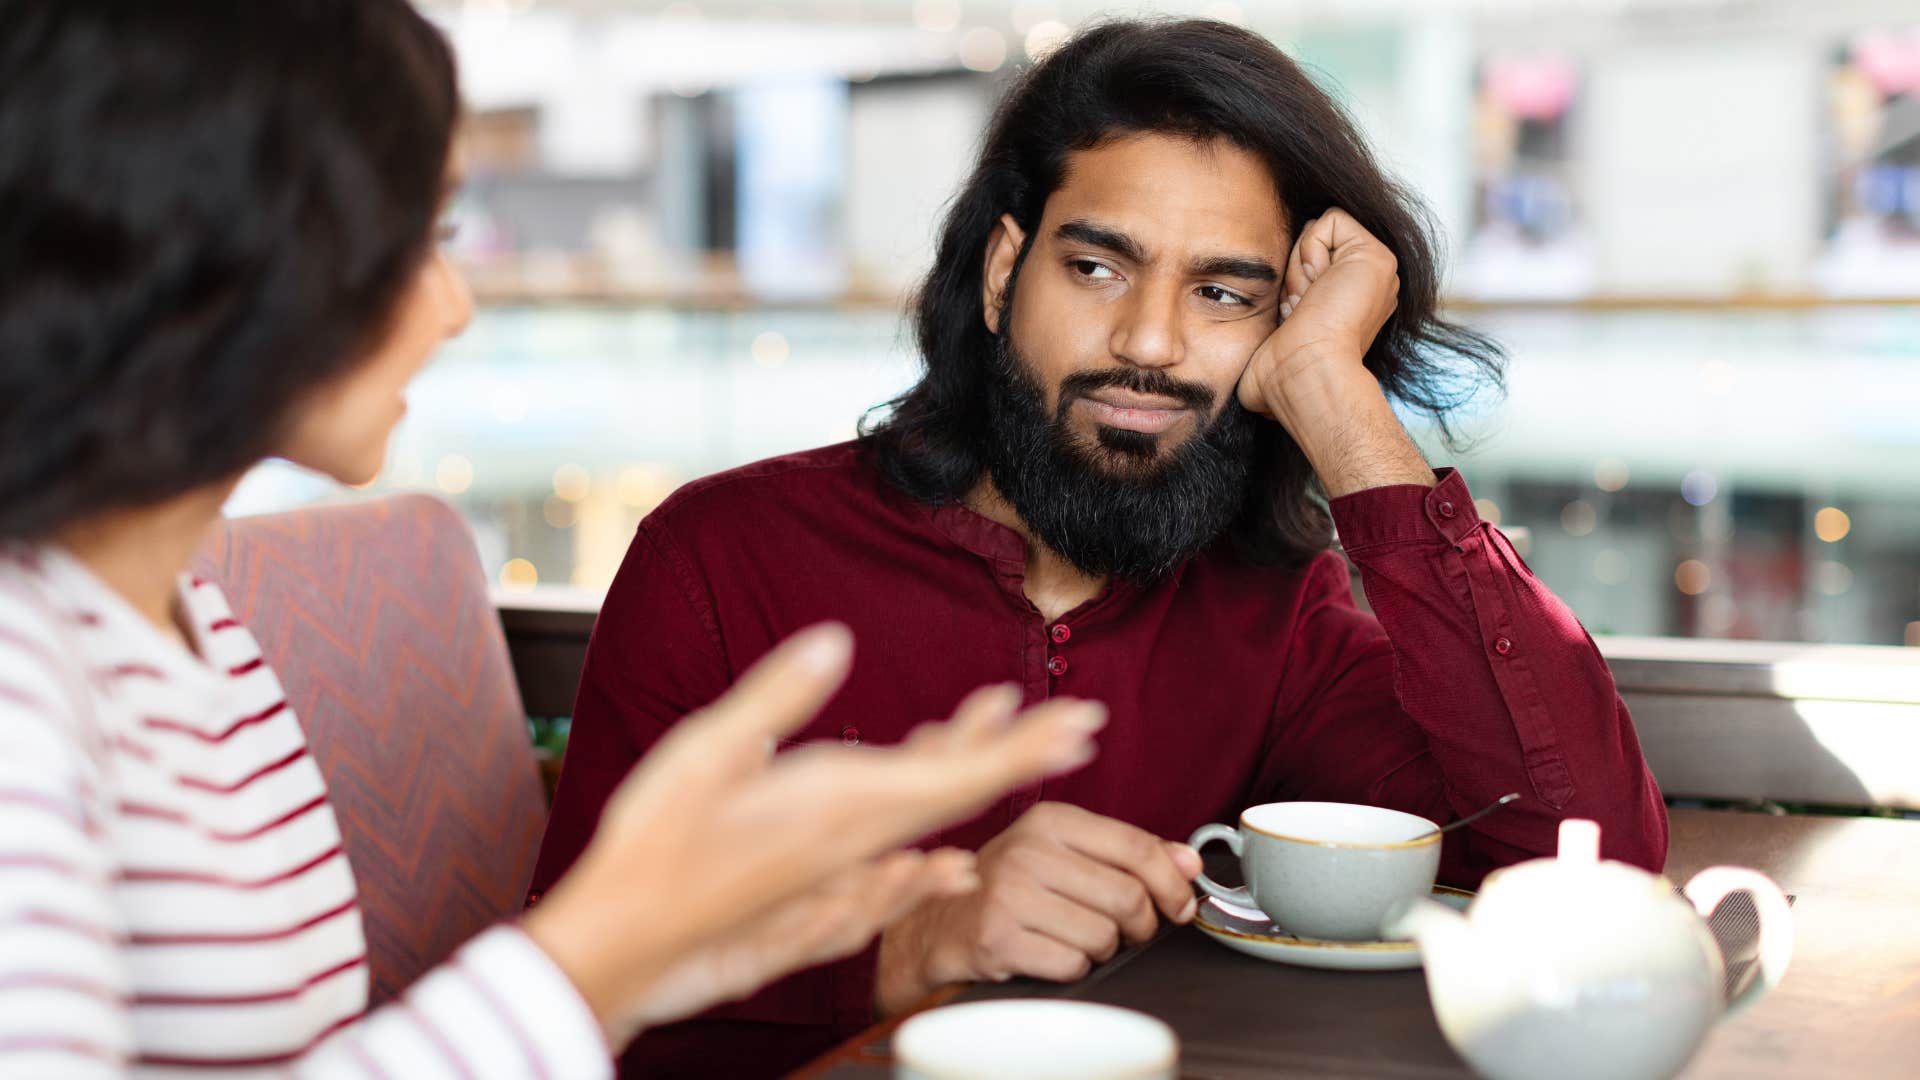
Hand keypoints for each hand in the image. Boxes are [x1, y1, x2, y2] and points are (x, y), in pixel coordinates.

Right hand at [522, 625, 1106, 1045]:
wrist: (629, 939)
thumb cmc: (660, 844)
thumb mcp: (709, 751)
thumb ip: (778, 695)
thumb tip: (836, 639)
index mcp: (840, 803)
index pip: (957, 772)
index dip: (1021, 748)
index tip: (1078, 726)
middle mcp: (853, 837)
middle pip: (960, 791)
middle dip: (1023, 754)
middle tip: (1082, 725)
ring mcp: (837, 863)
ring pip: (929, 815)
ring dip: (982, 774)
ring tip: (1025, 742)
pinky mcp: (817, 879)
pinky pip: (895, 852)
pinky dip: (931, 828)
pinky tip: (951, 838)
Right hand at [874, 802, 1202, 1015]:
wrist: (938, 924)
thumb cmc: (1011, 887)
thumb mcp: (1065, 854)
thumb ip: (1130, 853)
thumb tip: (1189, 861)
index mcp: (1050, 819)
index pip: (1137, 849)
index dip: (1172, 884)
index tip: (1181, 906)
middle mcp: (1027, 849)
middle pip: (1128, 898)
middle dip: (1138, 925)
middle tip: (1125, 931)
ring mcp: (1009, 893)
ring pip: (1104, 936)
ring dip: (1103, 949)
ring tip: (1075, 937)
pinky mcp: (997, 937)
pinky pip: (1072, 964)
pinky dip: (1073, 968)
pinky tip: (1050, 953)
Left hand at [1234, 209, 1431, 495]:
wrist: (1304, 373)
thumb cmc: (1284, 369)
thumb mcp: (1281, 330)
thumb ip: (1285, 306)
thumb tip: (1256, 314)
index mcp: (1351, 303)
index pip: (1308, 261)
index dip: (1292, 283)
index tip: (1297, 318)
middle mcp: (1370, 285)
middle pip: (1312, 245)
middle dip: (1295, 274)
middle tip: (1303, 311)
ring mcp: (1379, 269)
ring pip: (1319, 232)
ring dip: (1300, 268)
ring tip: (1309, 304)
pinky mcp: (1376, 255)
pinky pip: (1331, 220)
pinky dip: (1311, 250)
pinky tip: (1318, 288)